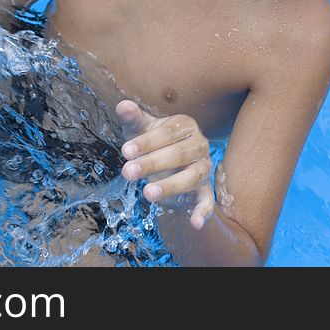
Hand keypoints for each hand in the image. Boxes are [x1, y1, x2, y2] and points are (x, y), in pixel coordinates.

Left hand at [116, 99, 214, 228]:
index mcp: (185, 126)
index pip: (167, 133)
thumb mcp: (140, 129)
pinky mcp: (205, 188)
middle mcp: (200, 145)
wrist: (166, 159)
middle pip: (178, 154)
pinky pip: (207, 200)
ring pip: (191, 177)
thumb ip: (133, 118)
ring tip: (147, 193)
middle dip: (152, 164)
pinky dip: (204, 212)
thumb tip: (122, 105)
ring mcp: (204, 167)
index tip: (125, 151)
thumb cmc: (151, 140)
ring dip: (170, 186)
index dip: (146, 142)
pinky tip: (195, 224)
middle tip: (127, 172)